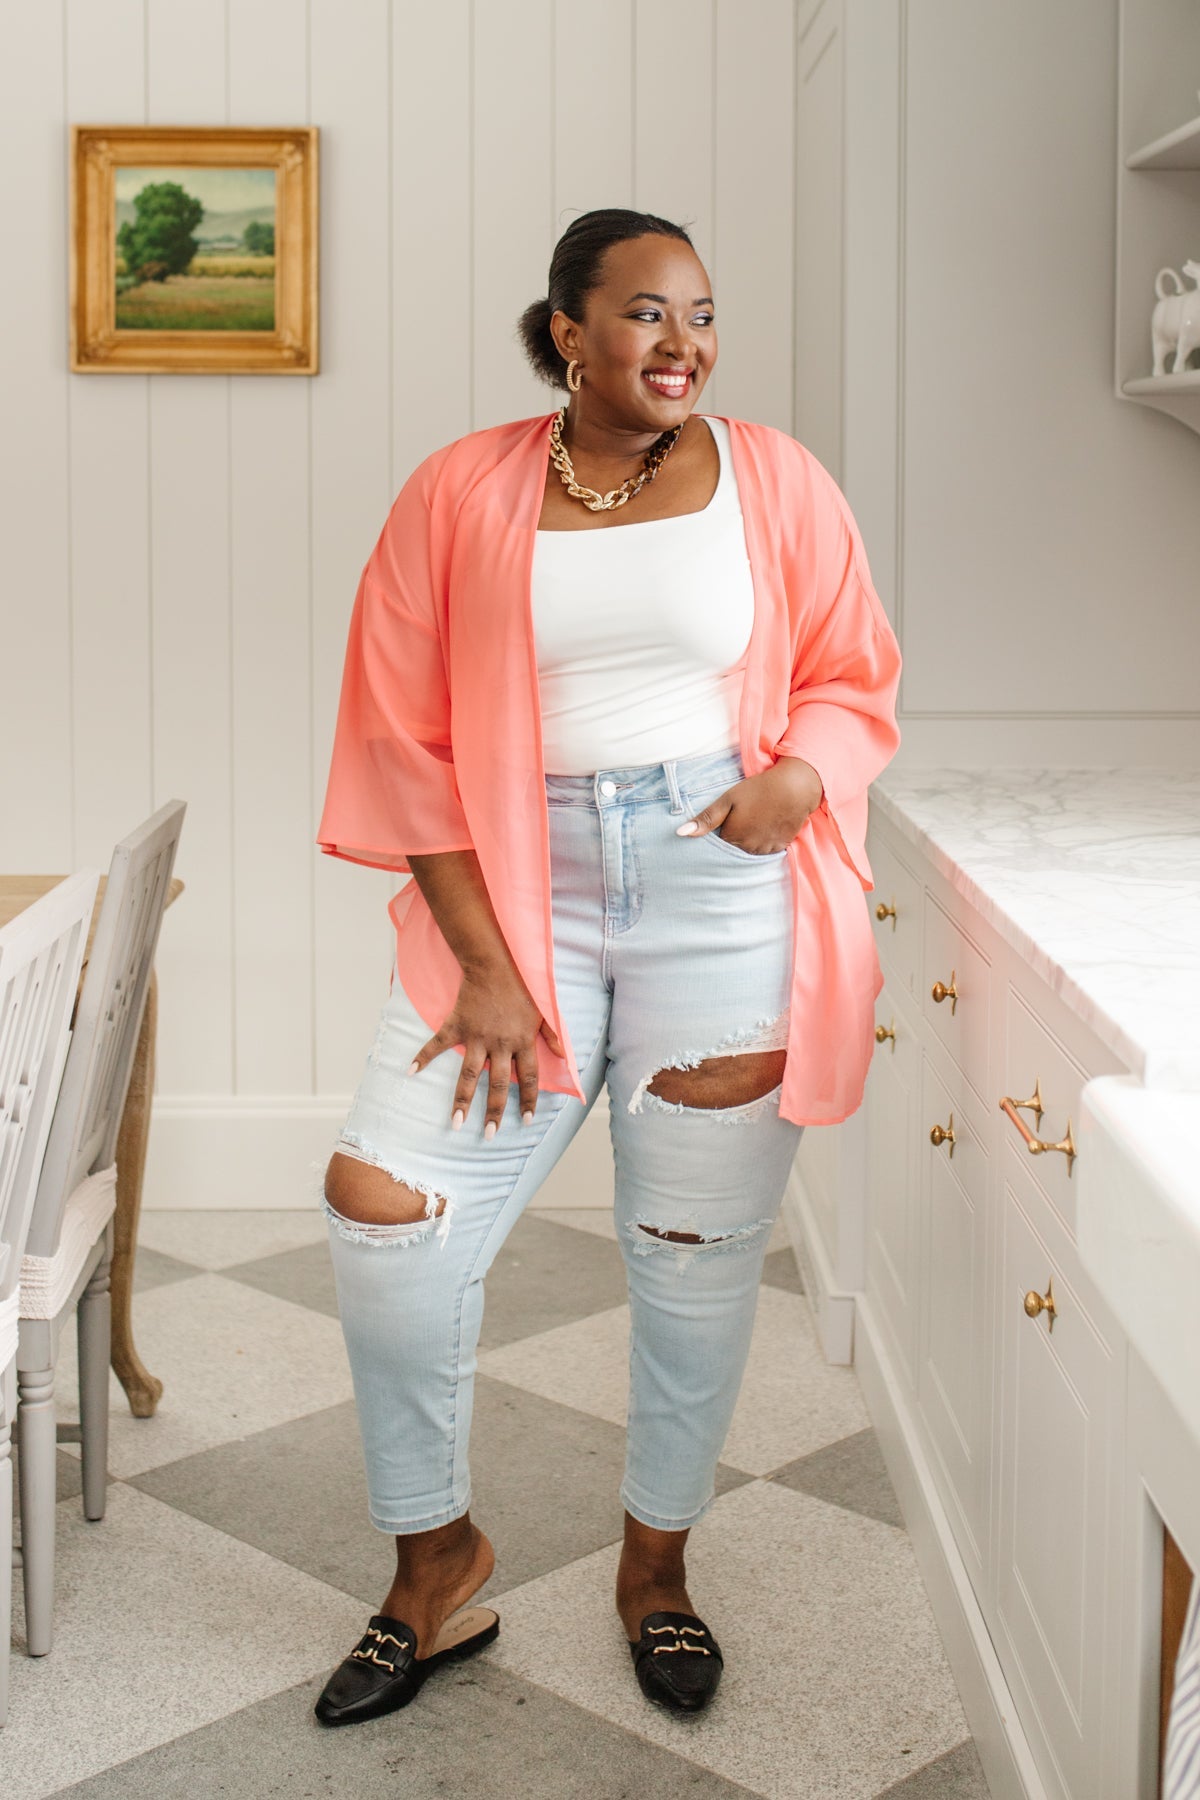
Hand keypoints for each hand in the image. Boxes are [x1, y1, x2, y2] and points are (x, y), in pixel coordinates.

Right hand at [407, 965, 565, 1139]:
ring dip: (462, 1101)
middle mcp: (500, 1044)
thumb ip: (553, 1036)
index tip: (525, 1121)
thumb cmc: (521, 987)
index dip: (528, 1101)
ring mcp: (476, 1037)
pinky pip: (438, 1044)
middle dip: (493, 1112)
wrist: (494, 963)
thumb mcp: (544, 1011)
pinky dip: (423, 1057)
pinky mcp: (457, 1025)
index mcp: (522, 1042)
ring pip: (468, 1075)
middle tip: (489, 1135)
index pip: (528, 1078)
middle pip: (497, 1085)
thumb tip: (566, 1057)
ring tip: (456, 1124)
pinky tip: (410, 1072)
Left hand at [675, 756, 823, 854]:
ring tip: (754, 822)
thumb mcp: (728, 800)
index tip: (725, 822)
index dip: (720, 833)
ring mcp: (765, 850)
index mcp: (732, 838)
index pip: (718, 846)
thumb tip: (679, 834)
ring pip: (750, 852)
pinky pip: (766, 851)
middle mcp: (748, 849)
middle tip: (742, 819)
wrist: (794, 787)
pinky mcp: (780, 847)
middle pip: (734, 851)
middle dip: (734, 839)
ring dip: (749, 842)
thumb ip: (705, 819)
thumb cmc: (758, 790)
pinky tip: (765, 827)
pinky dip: (764, 843)